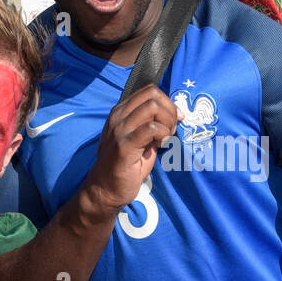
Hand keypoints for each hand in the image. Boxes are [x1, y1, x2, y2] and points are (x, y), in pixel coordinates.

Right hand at [83, 85, 177, 210]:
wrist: (105, 190)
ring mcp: (119, 130)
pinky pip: (152, 128)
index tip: (174, 120)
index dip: (167, 102)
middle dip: (170, 110)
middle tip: (170, 130)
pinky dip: (163, 134)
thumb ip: (153, 125)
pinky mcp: (124, 145)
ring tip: (165, 138)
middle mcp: (118, 116)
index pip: (149, 90)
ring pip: (153, 107)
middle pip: (153, 94)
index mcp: (121, 112)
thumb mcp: (140, 140)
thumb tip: (176, 114)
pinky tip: (160, 146)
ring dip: (167, 122)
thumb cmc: (125, 167)